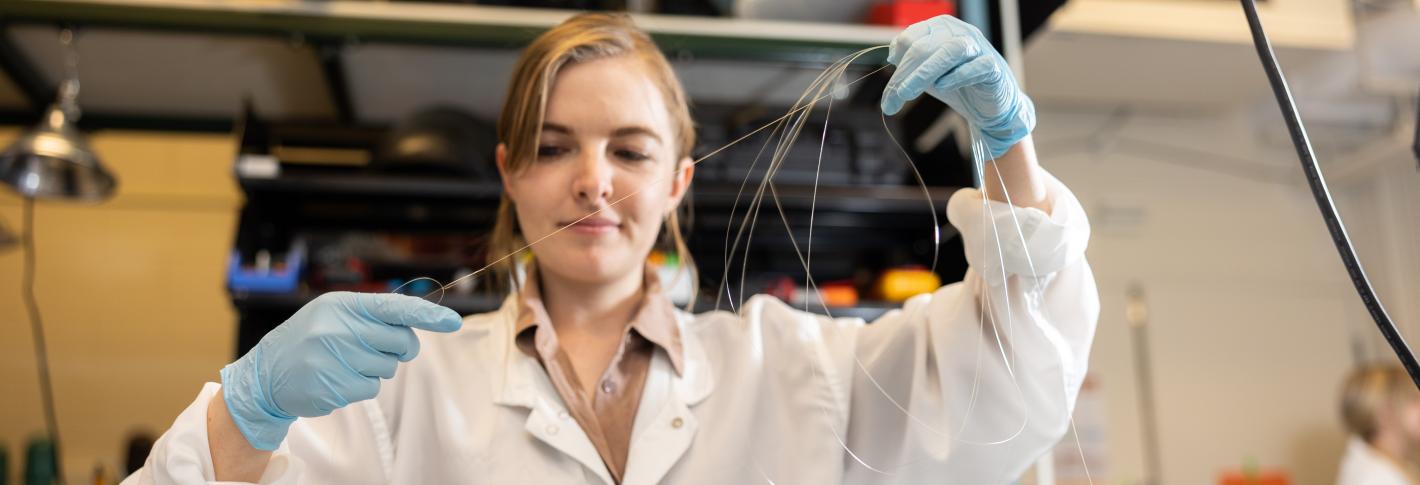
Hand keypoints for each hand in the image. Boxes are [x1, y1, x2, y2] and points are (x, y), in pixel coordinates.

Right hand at [219, 292, 461, 450]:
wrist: (266, 374)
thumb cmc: (310, 339)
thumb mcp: (334, 314)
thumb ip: (373, 315)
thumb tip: (417, 325)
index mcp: (342, 305)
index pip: (395, 307)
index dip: (428, 315)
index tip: (453, 322)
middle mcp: (338, 329)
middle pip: (400, 341)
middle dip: (398, 348)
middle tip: (375, 348)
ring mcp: (334, 360)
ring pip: (387, 367)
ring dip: (374, 367)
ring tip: (343, 362)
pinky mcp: (333, 388)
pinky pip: (371, 388)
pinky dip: (361, 385)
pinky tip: (337, 378)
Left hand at [880, 15, 1034, 158]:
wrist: (988, 105)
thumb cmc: (956, 84)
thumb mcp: (925, 73)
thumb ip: (908, 64)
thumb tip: (890, 57)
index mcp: (940, 28)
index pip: (910, 39)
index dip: (896, 64)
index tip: (889, 90)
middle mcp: (959, 32)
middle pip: (924, 47)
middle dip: (903, 76)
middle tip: (890, 103)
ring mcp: (978, 47)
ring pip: (948, 52)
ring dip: (923, 74)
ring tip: (906, 94)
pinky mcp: (993, 66)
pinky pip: (976, 66)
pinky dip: (957, 76)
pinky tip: (943, 87)